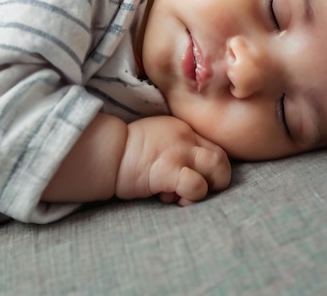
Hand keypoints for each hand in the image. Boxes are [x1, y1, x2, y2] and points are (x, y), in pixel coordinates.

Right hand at [116, 116, 230, 205]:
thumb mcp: (156, 139)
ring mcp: (180, 152)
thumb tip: (187, 174)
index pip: (214, 148)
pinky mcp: (169, 169)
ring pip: (218, 168)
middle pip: (222, 158)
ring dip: (209, 188)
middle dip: (216, 180)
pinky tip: (172, 197)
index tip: (193, 178)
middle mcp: (186, 137)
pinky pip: (196, 186)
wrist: (105, 152)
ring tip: (186, 196)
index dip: (209, 169)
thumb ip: (176, 149)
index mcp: (184, 129)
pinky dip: (191, 196)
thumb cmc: (126, 151)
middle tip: (196, 190)